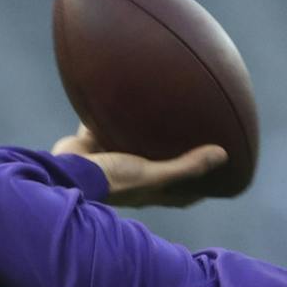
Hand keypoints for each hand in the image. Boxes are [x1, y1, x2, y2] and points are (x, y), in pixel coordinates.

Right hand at [51, 124, 226, 208]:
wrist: (64, 174)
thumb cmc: (111, 181)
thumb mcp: (151, 174)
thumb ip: (184, 166)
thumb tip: (222, 155)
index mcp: (147, 189)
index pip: (180, 194)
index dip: (199, 188)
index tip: (218, 176)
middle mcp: (129, 175)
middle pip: (157, 166)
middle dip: (172, 154)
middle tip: (190, 134)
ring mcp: (109, 160)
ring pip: (130, 143)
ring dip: (140, 131)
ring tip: (157, 109)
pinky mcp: (90, 144)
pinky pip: (102, 123)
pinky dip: (108, 111)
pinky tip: (118, 91)